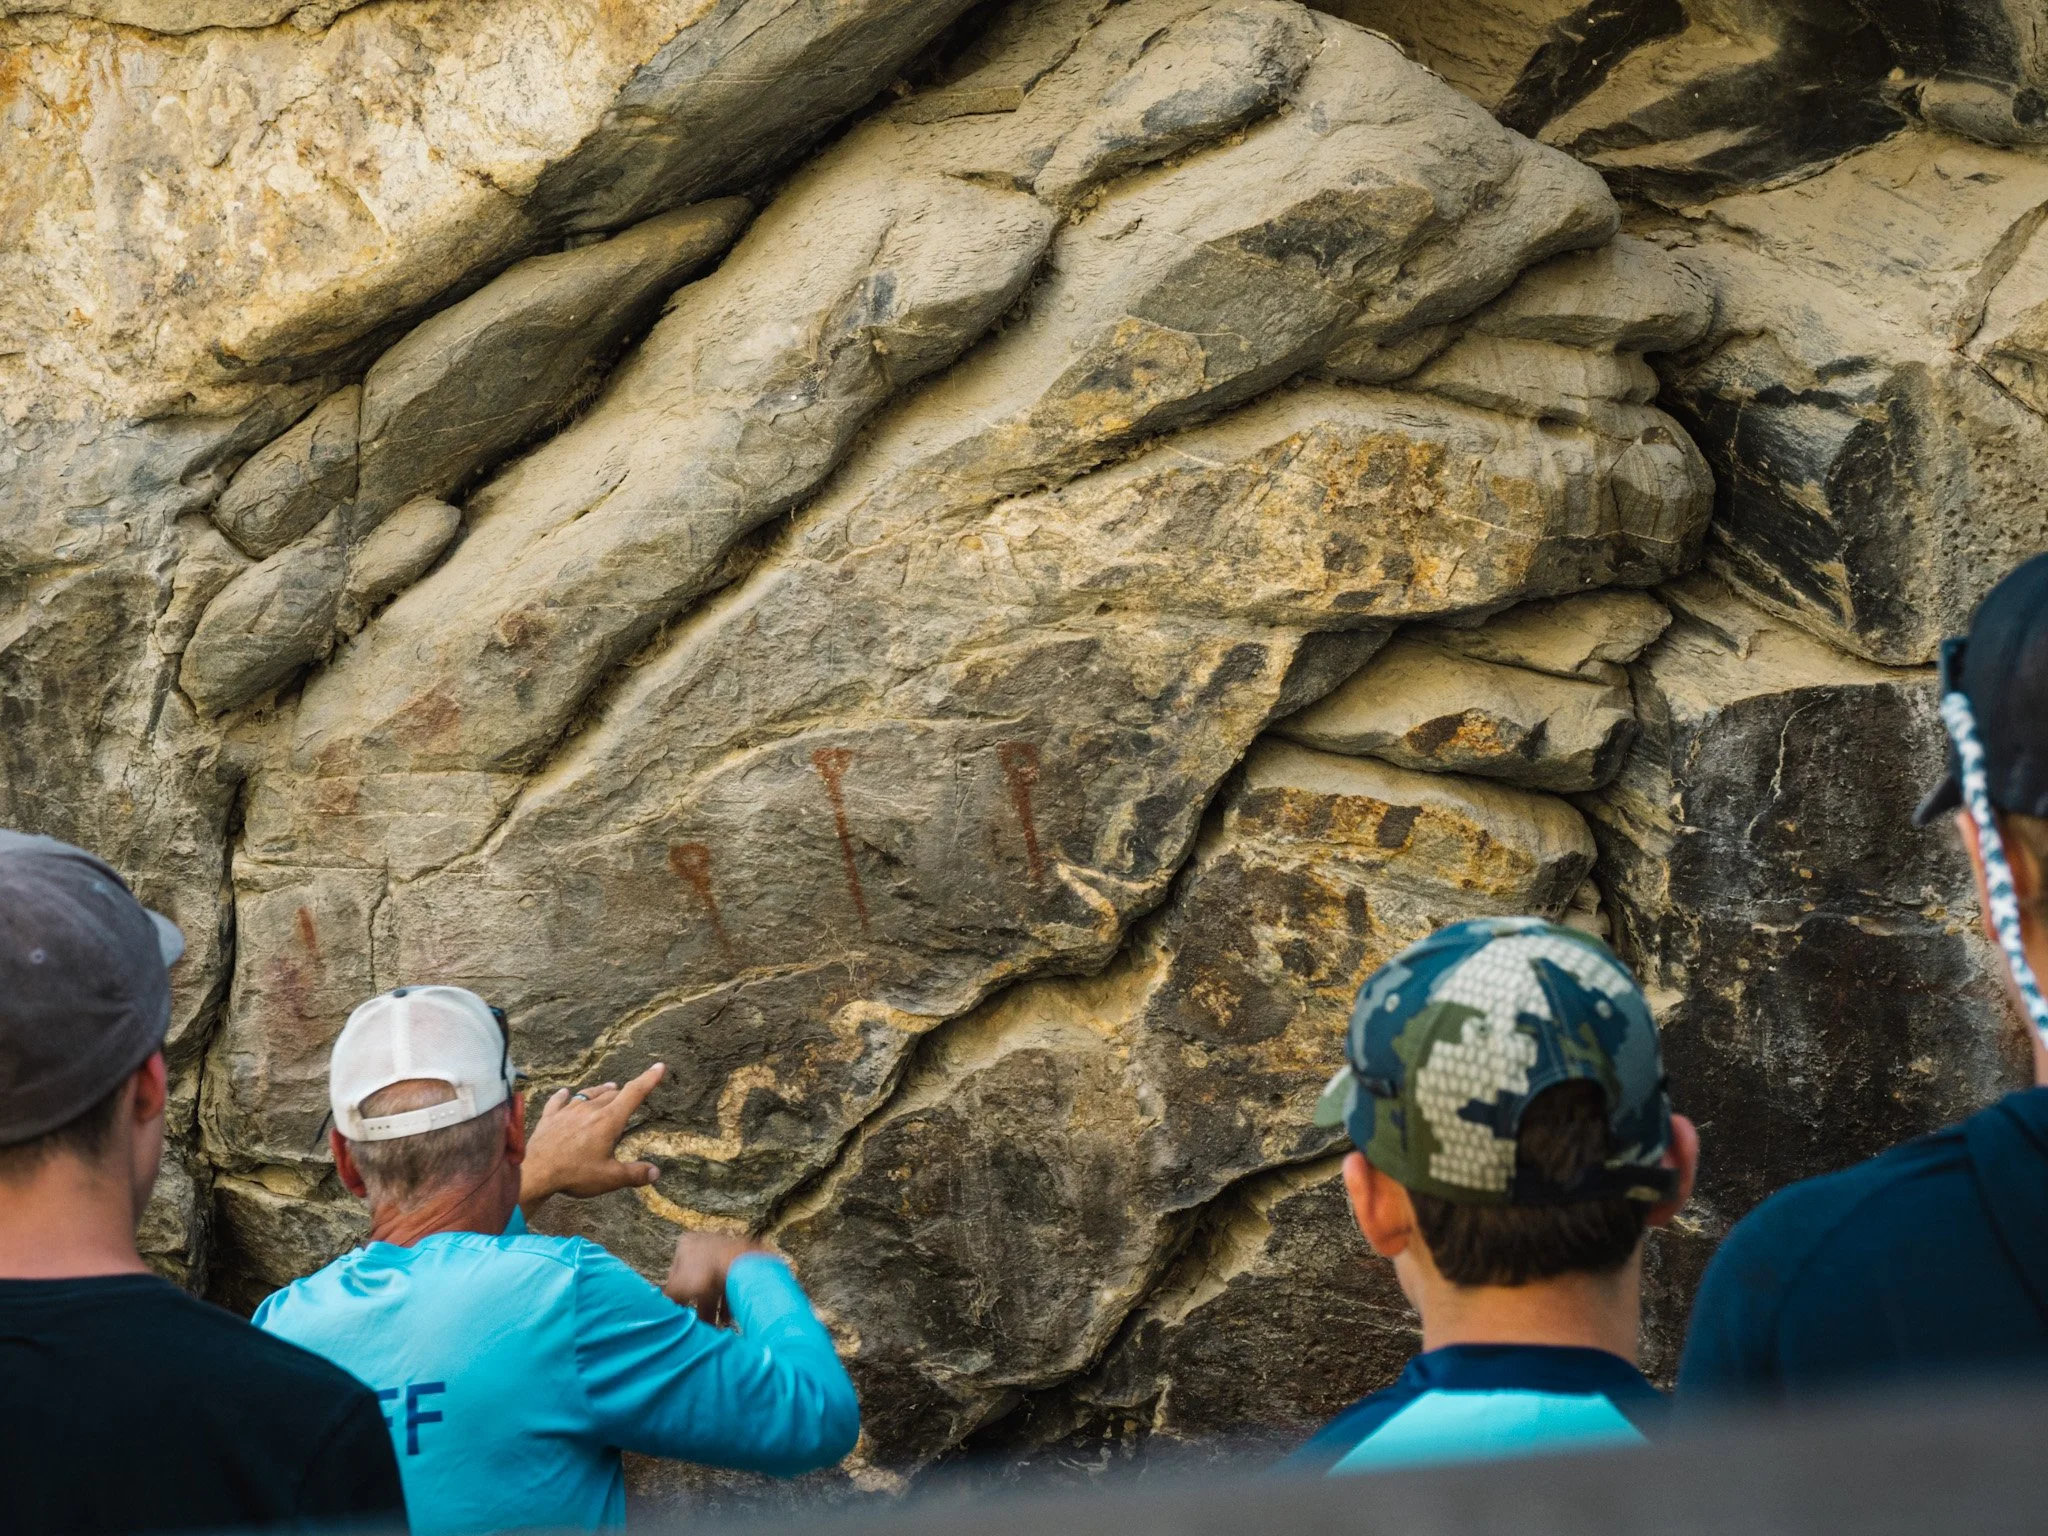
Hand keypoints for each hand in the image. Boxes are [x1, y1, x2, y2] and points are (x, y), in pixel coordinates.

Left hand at [519, 1062, 665, 1211]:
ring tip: (608, 1088)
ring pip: (588, 1094)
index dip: (648, 1079)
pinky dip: (564, 1096)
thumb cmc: (575, 1174)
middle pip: (612, 1094)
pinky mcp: (549, 1117)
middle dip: (623, 1093)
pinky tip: (565, 1093)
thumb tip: (656, 1173)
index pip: (634, 1093)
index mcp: (608, 1121)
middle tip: (629, 1095)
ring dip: (600, 1091)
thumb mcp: (610, 1178)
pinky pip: (558, 1100)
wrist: (535, 1172)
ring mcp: (568, 1111)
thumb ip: (635, 1174)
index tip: (659, 1067)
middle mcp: (590, 1109)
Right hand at [664, 1233, 767, 1323]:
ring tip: (713, 1329)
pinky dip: (728, 1303)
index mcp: (685, 1245)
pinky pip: (731, 1286)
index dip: (676, 1296)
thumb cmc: (704, 1273)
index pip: (674, 1274)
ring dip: (713, 1309)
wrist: (743, 1265)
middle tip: (698, 1326)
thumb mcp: (678, 1287)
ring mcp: (725, 1253)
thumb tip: (660, 1307)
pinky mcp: (742, 1264)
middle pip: (697, 1282)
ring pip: (715, 1286)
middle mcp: (705, 1245)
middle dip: (698, 1306)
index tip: (680, 1313)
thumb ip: (668, 1296)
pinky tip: (727, 1321)